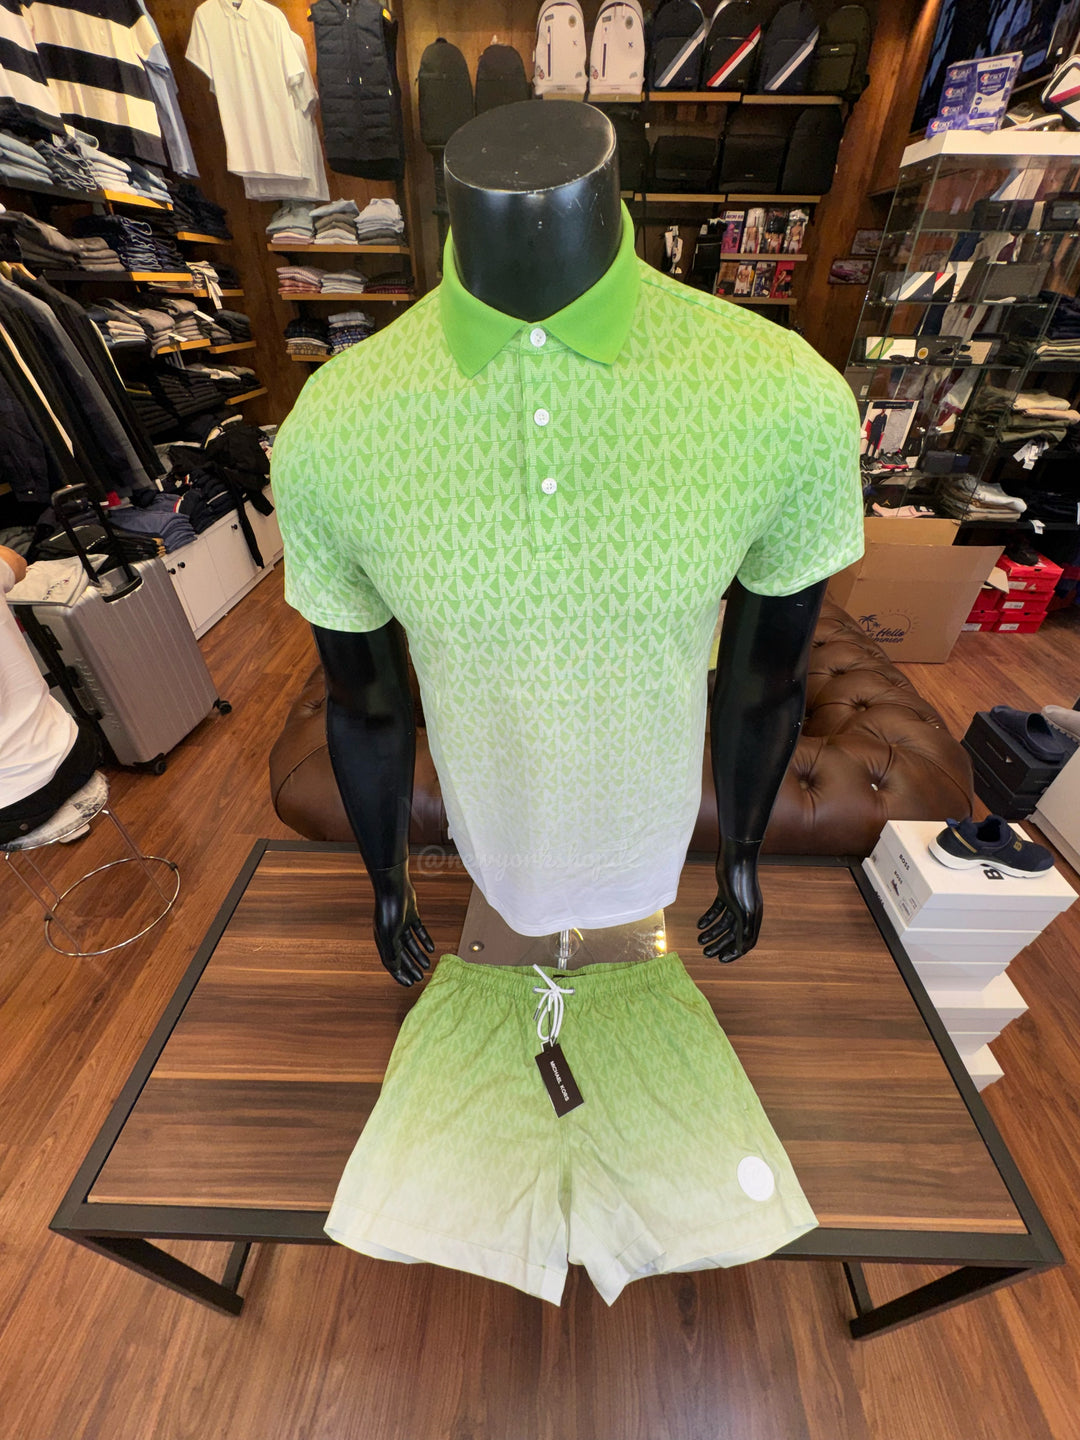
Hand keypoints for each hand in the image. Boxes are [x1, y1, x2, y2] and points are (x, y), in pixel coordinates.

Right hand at [371, 861, 433, 985]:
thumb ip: (392, 952)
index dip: (400, 974)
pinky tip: (431, 949)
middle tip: (420, 979)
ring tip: (427, 966)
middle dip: (411, 968)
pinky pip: (418, 931)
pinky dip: (424, 940)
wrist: (394, 885)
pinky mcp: (410, 915)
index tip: (409, 984)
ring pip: (410, 945)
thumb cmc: (389, 909)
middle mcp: (390, 933)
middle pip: (402, 955)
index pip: (391, 963)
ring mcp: (400, 924)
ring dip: (418, 956)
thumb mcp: (390, 934)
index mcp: (383, 940)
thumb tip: (394, 969)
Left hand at [697, 839, 762, 963]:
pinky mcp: (726, 893)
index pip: (747, 941)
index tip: (721, 959)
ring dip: (712, 933)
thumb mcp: (743, 910)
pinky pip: (717, 910)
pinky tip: (699, 924)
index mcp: (754, 917)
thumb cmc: (741, 883)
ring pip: (723, 923)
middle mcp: (747, 911)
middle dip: (719, 945)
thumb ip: (743, 930)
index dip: (735, 952)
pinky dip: (708, 917)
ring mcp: (736, 902)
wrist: (736, 857)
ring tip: (699, 941)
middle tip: (705, 953)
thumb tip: (741, 951)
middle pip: (733, 934)